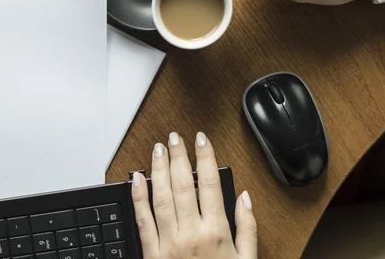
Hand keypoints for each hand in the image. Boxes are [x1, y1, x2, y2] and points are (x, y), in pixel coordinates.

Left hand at [131, 132, 256, 258]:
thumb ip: (248, 228)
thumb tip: (245, 197)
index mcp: (217, 232)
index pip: (210, 183)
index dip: (205, 157)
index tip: (201, 139)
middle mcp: (191, 233)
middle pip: (184, 184)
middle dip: (179, 156)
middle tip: (175, 136)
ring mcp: (169, 242)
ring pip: (162, 196)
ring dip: (159, 169)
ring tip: (158, 149)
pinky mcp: (152, 252)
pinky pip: (142, 219)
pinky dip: (138, 196)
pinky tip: (136, 178)